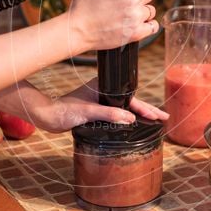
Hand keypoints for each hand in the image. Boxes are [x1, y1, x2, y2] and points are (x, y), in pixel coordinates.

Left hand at [32, 77, 168, 132]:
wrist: (47, 115)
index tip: (159, 115)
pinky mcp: (96, 109)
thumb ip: (109, 113)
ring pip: (124, 106)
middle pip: (130, 100)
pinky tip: (133, 123)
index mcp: (103, 86)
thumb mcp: (88, 112)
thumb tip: (130, 118)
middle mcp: (103, 91)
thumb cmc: (64, 110)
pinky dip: (127, 117)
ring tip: (153, 120)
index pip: (130, 97)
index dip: (145, 107)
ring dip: (139, 114)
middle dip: (147, 110)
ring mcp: (100, 100)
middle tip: (163, 118)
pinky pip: (117, 112)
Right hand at [67, 0, 160, 53]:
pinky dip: (147, 25)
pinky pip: (153, 26)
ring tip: (129, 14)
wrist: (77, 30)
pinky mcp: (136, 32)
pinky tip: (137, 24)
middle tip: (131, 0)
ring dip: (143, 12)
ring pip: (151, 10)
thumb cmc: (82, 8)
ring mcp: (135, 16)